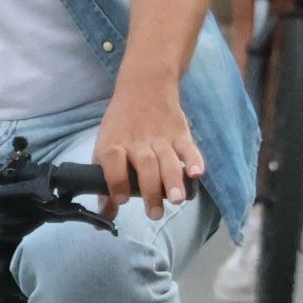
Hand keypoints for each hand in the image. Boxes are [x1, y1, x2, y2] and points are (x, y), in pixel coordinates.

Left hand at [91, 76, 202, 216]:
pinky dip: (194, 160)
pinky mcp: (180, 134)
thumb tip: (105, 215)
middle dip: (150, 190)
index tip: (121, 200)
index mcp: (114, 144)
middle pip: (144, 166)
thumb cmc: (121, 125)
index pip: (113, 162)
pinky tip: (197, 174)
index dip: (116, 181)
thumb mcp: (106, 148)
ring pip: (167, 160)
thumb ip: (106, 183)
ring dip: (172, 180)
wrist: (144, 87)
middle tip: (154, 213)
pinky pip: (189, 147)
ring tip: (177, 200)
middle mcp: (138, 143)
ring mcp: (161, 138)